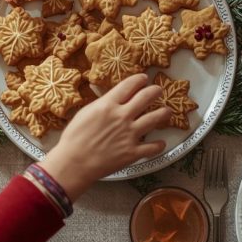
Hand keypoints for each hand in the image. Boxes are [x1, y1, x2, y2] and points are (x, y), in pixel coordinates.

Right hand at [41, 74, 169, 199]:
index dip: (139, 80)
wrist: (74, 163)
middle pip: (146, 97)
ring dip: (163, 113)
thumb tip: (113, 100)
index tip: (143, 78)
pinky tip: (160, 143)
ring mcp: (130, 134)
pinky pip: (152, 147)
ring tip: (167, 111)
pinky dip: (158, 145)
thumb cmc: (73, 138)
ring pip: (155, 119)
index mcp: (108, 104)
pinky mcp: (133, 152)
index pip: (129, 85)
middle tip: (159, 90)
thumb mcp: (85, 112)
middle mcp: (122, 116)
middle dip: (155, 91)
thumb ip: (102, 104)